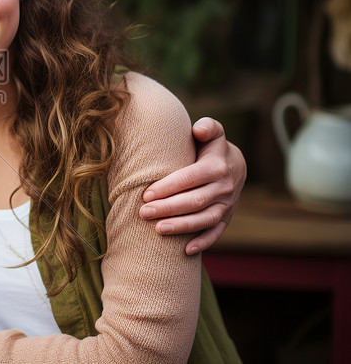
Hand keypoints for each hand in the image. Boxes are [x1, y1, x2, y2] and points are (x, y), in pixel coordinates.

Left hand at [139, 117, 246, 254]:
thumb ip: (208, 127)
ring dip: (181, 226)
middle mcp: (224, 188)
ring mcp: (227, 205)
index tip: (146, 194)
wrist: (235, 164)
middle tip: (143, 213)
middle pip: (194, 201)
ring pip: (204, 219)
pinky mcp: (226, 217)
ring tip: (157, 230)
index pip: (190, 178)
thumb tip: (198, 130)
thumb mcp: (212, 132)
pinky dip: (203, 242)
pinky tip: (185, 251)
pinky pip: (216, 232)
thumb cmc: (211, 147)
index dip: (168, 187)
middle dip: (168, 208)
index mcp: (216, 167)